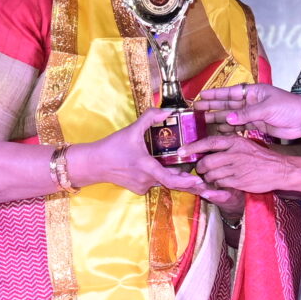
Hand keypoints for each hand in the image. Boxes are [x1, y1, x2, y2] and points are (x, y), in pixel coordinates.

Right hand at [69, 110, 233, 204]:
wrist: (93, 164)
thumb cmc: (112, 147)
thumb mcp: (131, 129)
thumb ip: (150, 117)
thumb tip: (168, 110)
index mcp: (146, 167)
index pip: (170, 180)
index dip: (187, 182)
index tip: (200, 181)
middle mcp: (147, 180)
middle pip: (173, 183)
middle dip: (190, 182)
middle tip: (207, 180)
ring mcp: (143, 187)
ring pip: (165, 182)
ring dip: (177, 178)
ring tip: (194, 174)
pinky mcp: (139, 189)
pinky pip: (156, 183)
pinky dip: (163, 177)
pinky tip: (167, 169)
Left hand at [181, 133, 297, 195]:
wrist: (280, 170)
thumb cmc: (261, 157)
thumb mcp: (245, 144)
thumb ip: (228, 145)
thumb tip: (208, 147)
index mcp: (235, 141)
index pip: (209, 142)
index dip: (193, 147)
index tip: (181, 151)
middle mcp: (235, 153)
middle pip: (207, 161)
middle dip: (200, 168)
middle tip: (200, 170)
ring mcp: (237, 168)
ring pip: (211, 175)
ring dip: (208, 178)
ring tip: (212, 177)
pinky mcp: (239, 181)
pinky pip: (220, 184)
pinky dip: (218, 185)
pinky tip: (223, 182)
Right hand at [196, 82, 300, 141]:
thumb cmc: (289, 108)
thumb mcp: (267, 109)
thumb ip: (247, 114)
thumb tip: (227, 118)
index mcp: (254, 92)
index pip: (231, 92)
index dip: (216, 94)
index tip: (201, 95)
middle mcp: (252, 101)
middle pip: (228, 104)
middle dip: (212, 106)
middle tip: (197, 110)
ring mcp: (254, 113)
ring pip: (232, 115)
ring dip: (219, 118)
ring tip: (203, 121)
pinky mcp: (258, 125)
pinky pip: (240, 125)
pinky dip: (230, 128)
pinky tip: (220, 129)